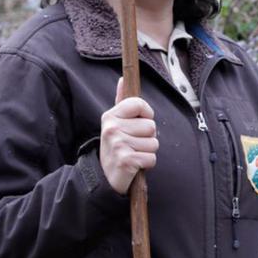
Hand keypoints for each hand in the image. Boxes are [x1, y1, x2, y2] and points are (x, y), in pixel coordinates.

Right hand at [99, 78, 158, 194]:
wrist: (104, 177)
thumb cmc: (116, 147)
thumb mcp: (115, 122)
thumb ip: (121, 101)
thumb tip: (122, 79)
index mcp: (110, 116)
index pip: (140, 104)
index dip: (146, 115)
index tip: (137, 124)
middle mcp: (112, 128)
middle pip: (151, 126)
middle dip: (147, 137)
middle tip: (132, 144)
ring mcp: (118, 144)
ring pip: (154, 143)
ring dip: (147, 152)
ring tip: (133, 154)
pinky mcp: (126, 160)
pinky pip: (152, 158)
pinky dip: (147, 164)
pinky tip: (135, 165)